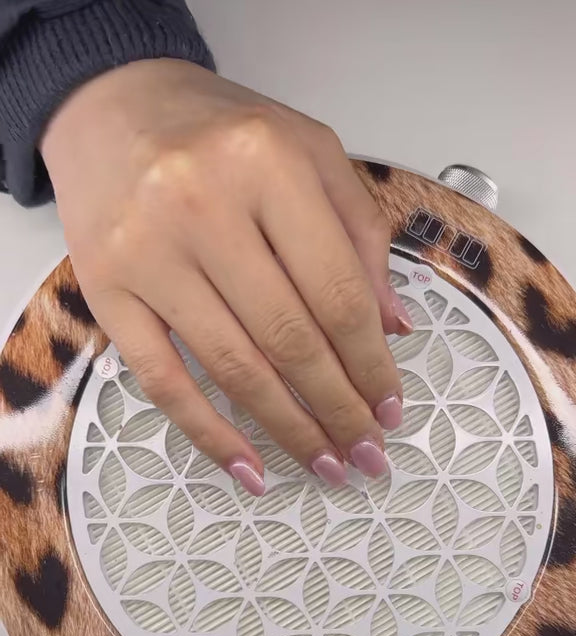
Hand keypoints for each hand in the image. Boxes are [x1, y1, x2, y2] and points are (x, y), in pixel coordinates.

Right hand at [41, 59, 411, 494]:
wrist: (110, 107)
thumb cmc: (219, 133)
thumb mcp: (309, 152)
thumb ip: (359, 233)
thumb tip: (392, 328)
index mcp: (269, 164)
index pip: (337, 291)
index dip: (371, 363)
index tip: (391, 407)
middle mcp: (204, 207)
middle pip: (290, 339)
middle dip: (339, 409)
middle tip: (367, 454)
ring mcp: (149, 254)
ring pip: (235, 368)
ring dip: (288, 430)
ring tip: (326, 465)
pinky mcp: (107, 293)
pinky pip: (164, 381)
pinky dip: (210, 434)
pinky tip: (249, 468)